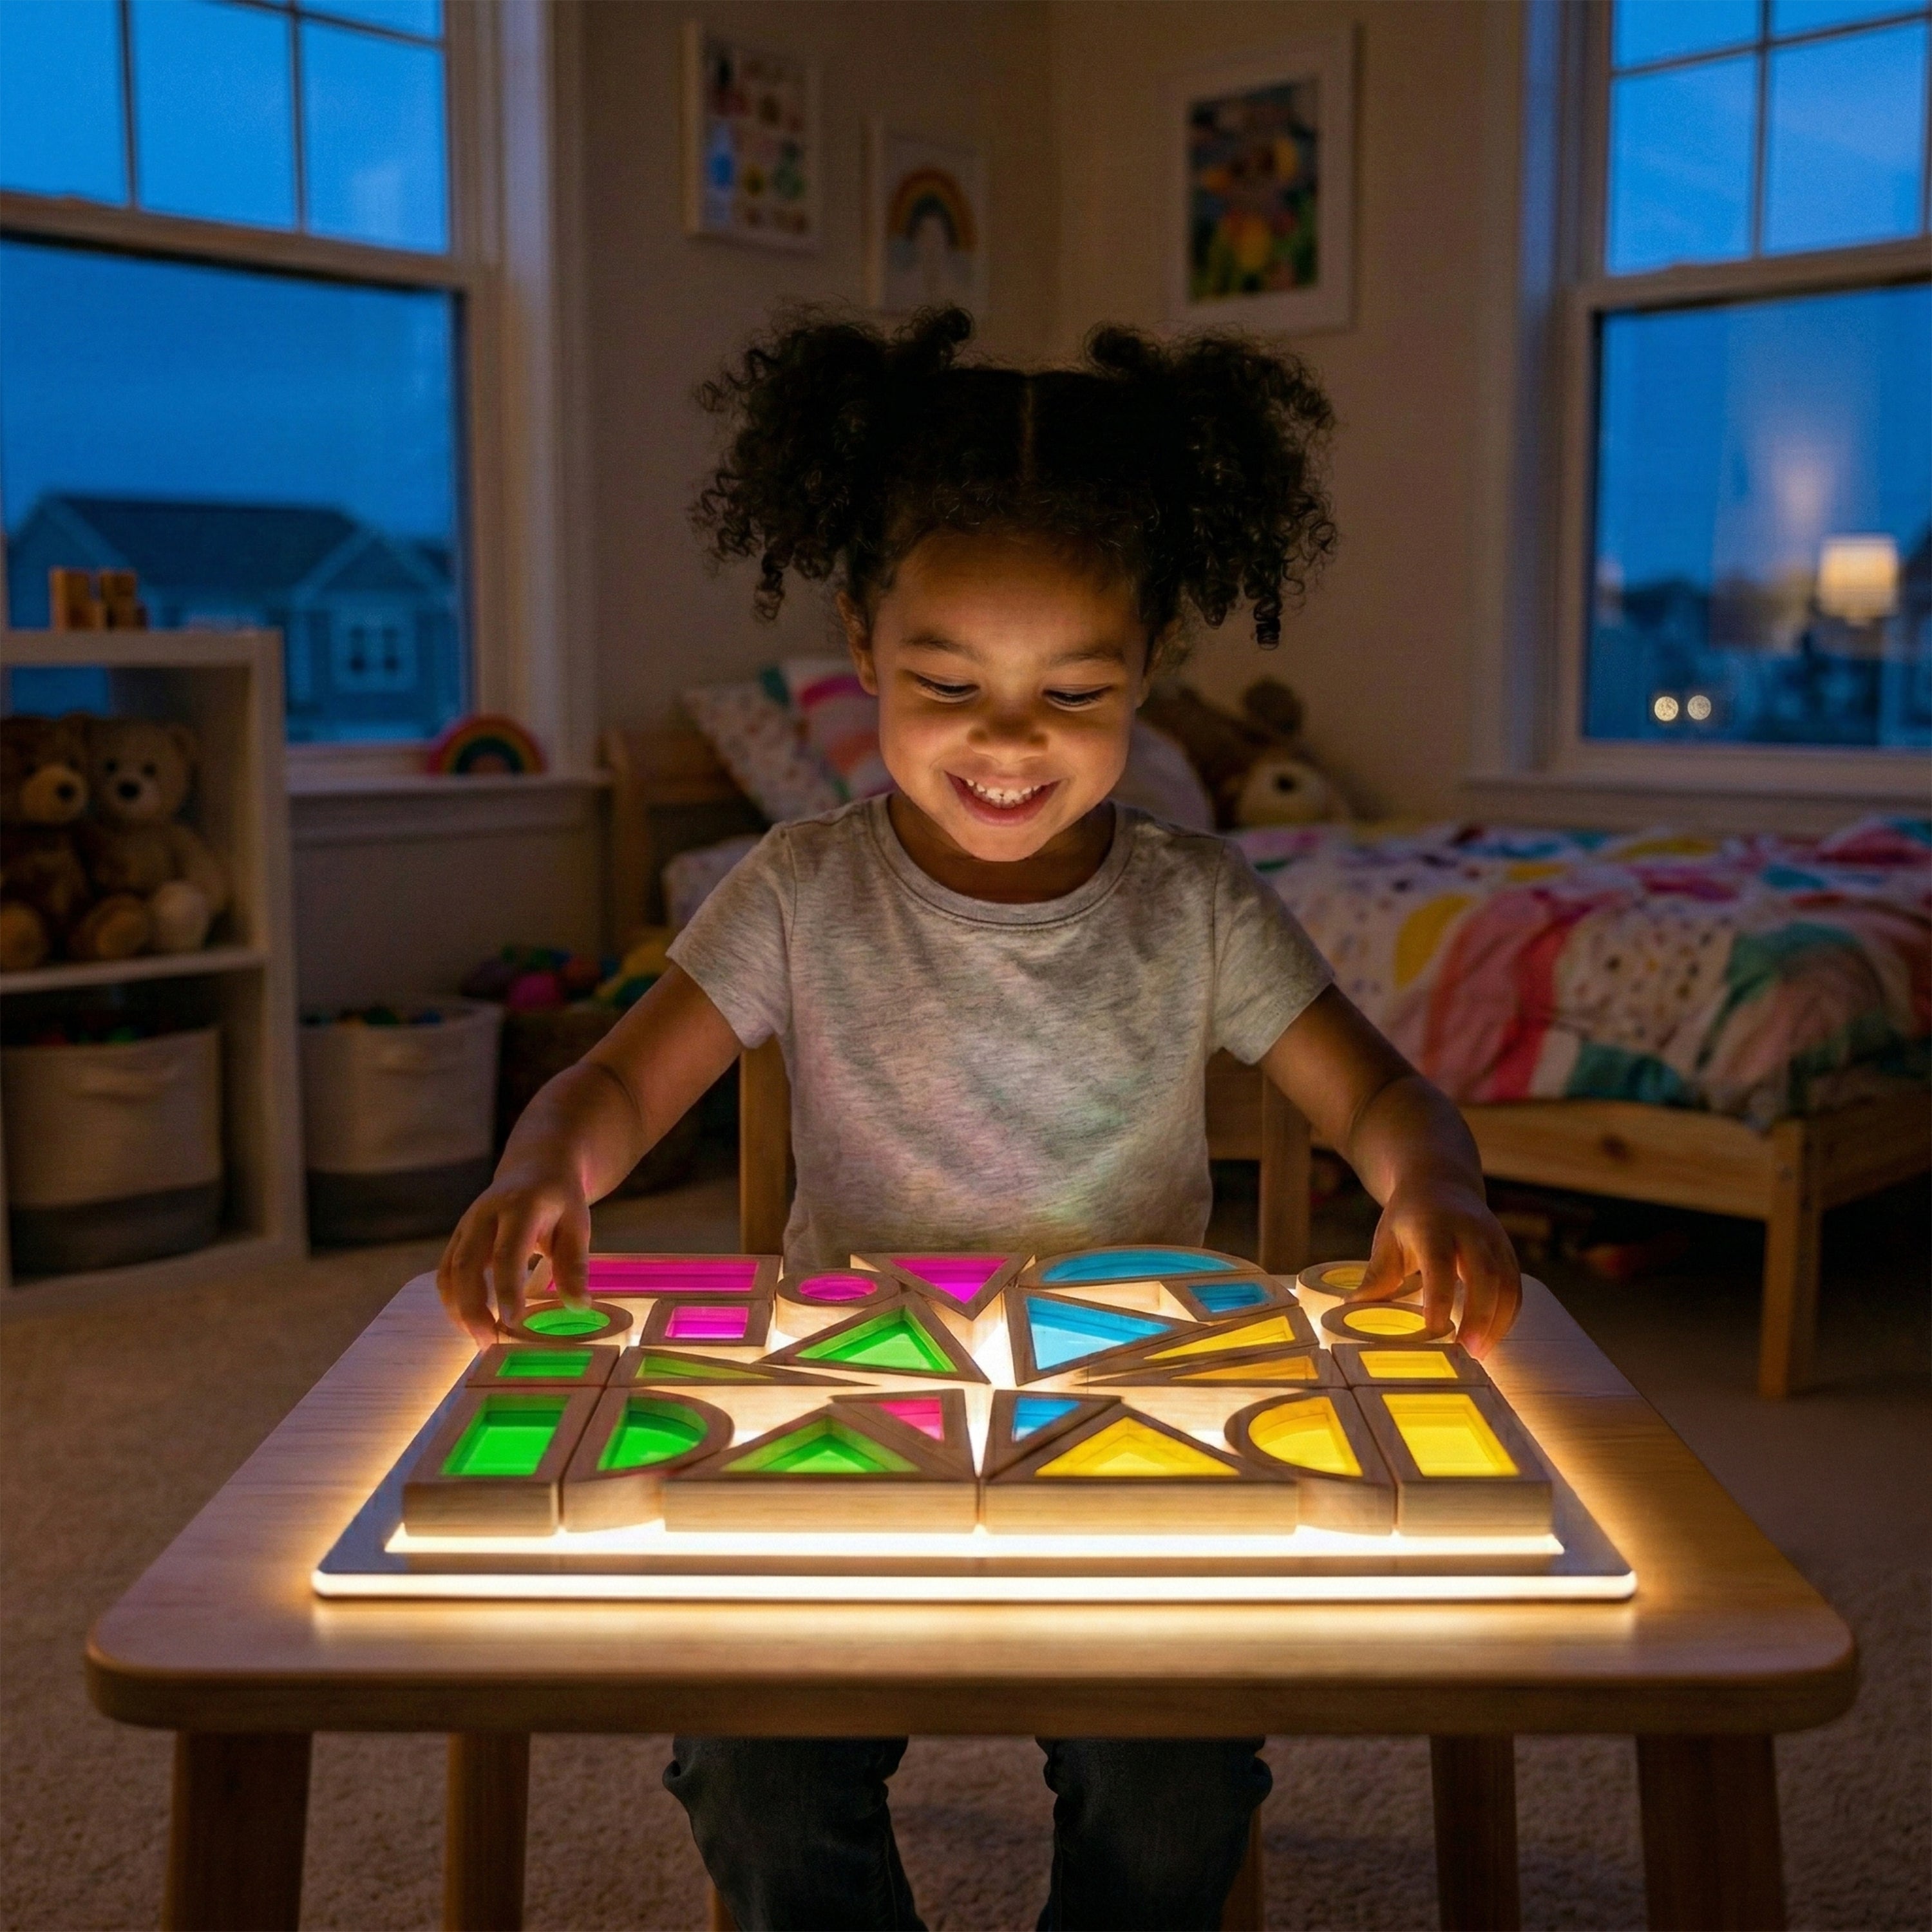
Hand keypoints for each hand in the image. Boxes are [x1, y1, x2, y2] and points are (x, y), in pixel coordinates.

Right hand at [436, 1159, 592, 1348]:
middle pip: (466, 1265)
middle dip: (472, 1308)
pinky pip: (445, 1272)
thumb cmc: (560, 1200)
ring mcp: (466, 1225)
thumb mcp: (577, 1224)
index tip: (513, 1323)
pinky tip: (471, 1323)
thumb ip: (575, 1264)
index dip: (507, 1289)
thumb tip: (579, 1306)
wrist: (536, 1166)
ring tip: (481, 1340)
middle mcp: (485, 1215)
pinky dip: (453, 1301)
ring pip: (449, 1271)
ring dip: (459, 1310)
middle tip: (489, 1342)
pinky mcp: (458, 1237)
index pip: (508, 1252)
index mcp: (520, 1207)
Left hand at [1356, 1175, 1521, 1357]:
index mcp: (1434, 1225)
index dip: (1439, 1297)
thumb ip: (1376, 1275)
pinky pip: (1515, 1288)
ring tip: (1478, 1353)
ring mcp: (1495, 1240)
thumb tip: (1352, 1309)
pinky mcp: (1508, 1253)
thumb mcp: (1387, 1238)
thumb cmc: (1409, 1217)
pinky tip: (1489, 1338)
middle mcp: (1470, 1230)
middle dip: (1480, 1315)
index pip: (1440, 1262)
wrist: (1442, 1183)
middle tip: (1467, 1351)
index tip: (1434, 1329)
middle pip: (1485, 1273)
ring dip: (1496, 1322)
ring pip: (1507, 1283)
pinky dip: (1506, 1316)